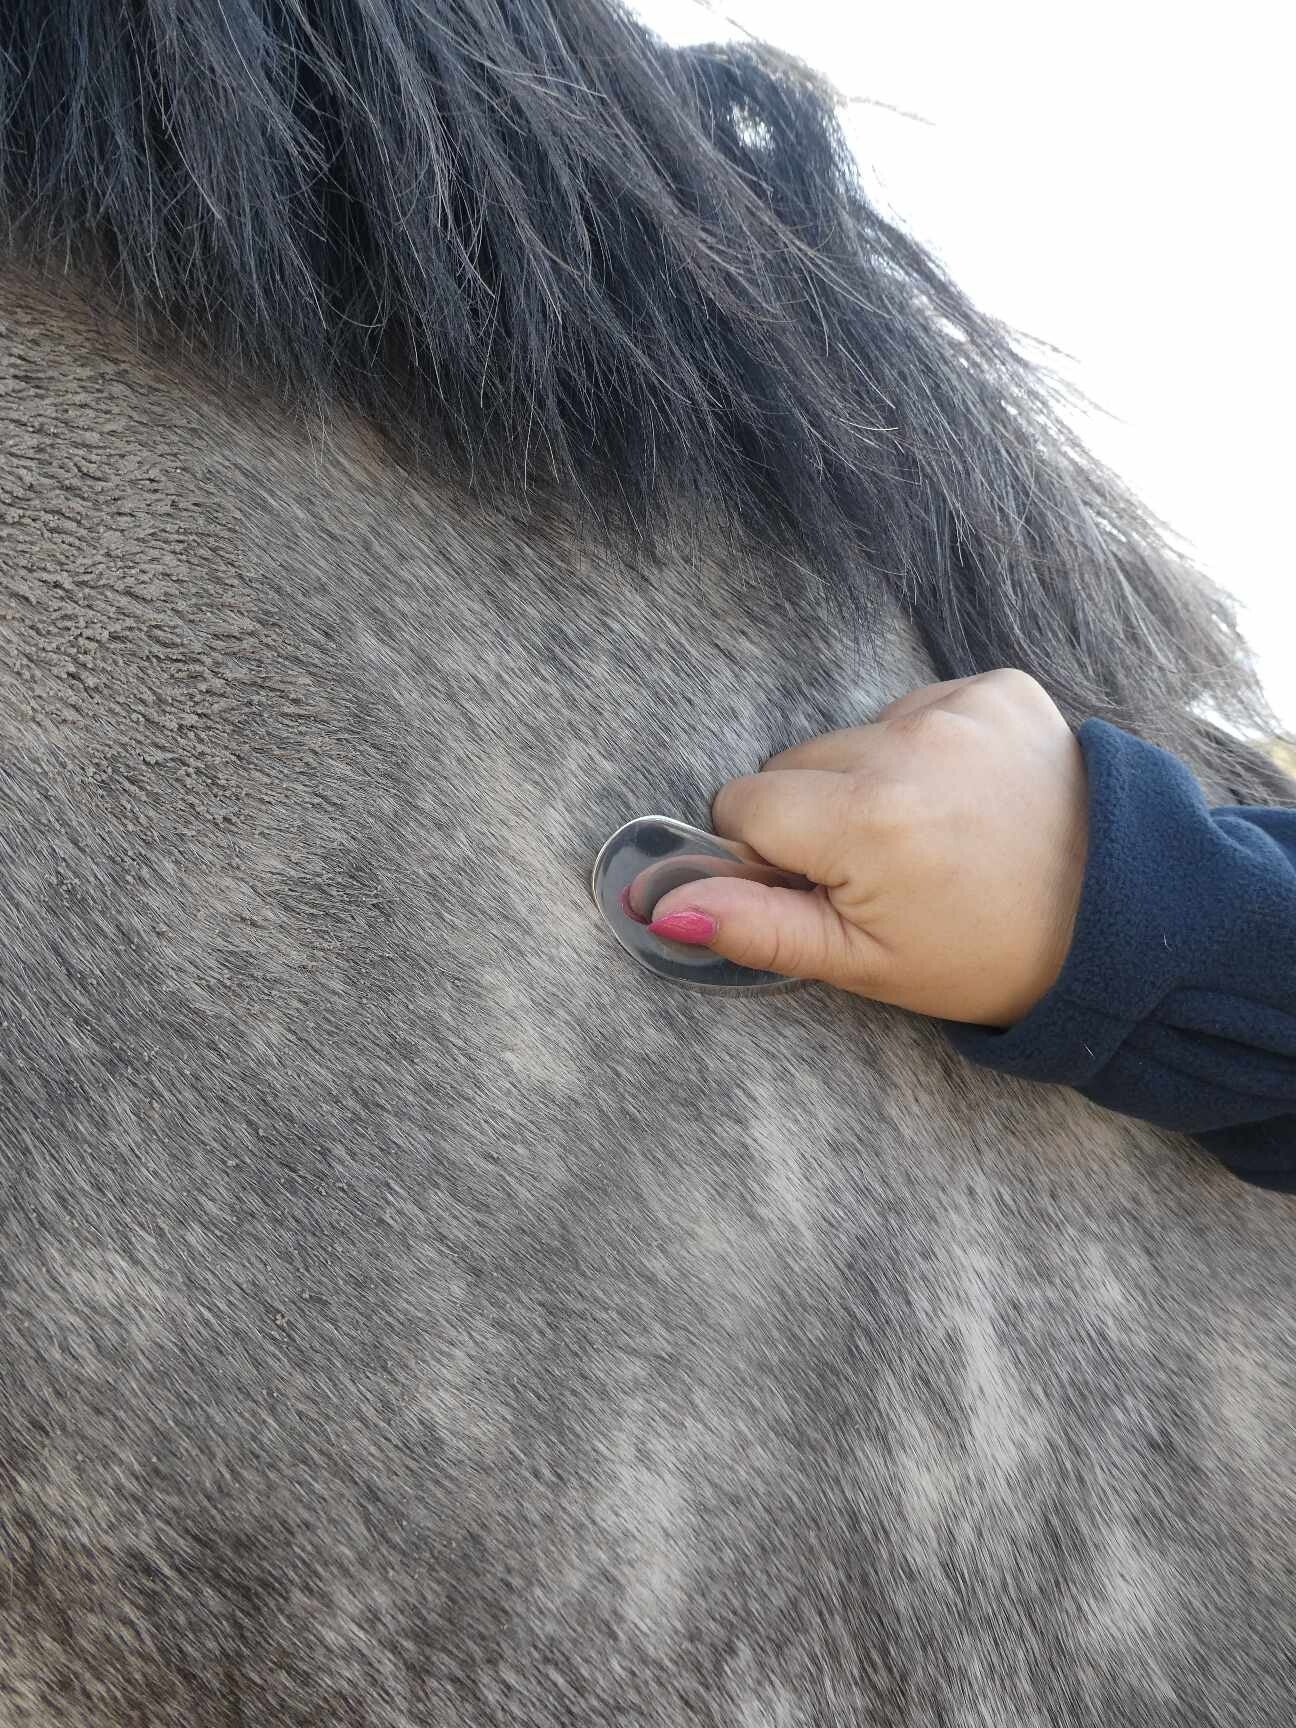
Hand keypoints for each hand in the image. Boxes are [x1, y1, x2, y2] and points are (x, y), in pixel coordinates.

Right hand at [645, 670, 1088, 1025]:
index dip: (771, 853)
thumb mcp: (861, 962)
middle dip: (819, 813)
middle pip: (796, 762)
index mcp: (865, 822)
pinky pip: (920, 704)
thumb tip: (657, 905)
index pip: (744, 804)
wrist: (1124, 926)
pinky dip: (930, 745)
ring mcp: (958, 708)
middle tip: (886, 868)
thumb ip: (755, 925)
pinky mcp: (1000, 687)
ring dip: (875, 775)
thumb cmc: (986, 957)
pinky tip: (969, 796)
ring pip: (855, 732)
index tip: (828, 886)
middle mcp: (907, 746)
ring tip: (935, 831)